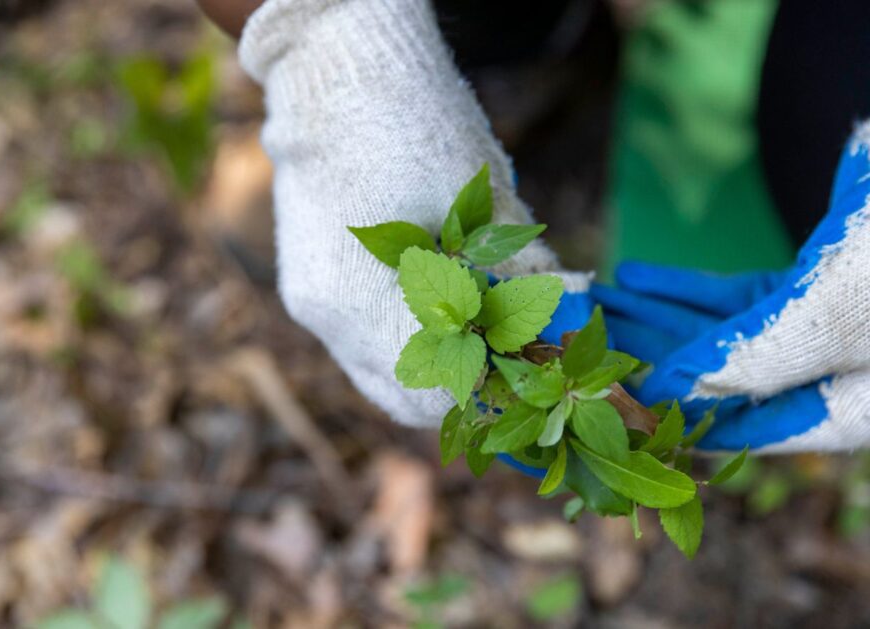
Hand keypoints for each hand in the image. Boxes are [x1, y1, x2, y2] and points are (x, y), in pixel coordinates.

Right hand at [239, 0, 592, 427]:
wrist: (336, 73)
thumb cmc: (417, 127)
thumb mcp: (485, 202)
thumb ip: (523, 272)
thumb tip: (567, 313)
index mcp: (367, 303)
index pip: (440, 389)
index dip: (494, 384)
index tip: (534, 357)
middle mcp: (329, 320)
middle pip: (403, 397)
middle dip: (462, 385)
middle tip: (509, 350)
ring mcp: (311, 305)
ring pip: (377, 372)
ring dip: (430, 362)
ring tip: (477, 320)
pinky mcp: (305, 286)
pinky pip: (357, 341)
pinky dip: (400, 336)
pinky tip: (434, 295)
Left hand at [592, 122, 869, 451]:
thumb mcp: (840, 305)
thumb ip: (761, 353)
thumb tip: (673, 390)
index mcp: (858, 403)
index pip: (749, 427)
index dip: (674, 415)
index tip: (604, 398)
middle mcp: (840, 376)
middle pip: (722, 377)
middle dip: (643, 355)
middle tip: (571, 334)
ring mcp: (826, 329)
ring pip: (723, 332)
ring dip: (652, 315)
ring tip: (587, 301)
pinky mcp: (816, 283)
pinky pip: (738, 297)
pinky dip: (686, 286)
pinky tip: (632, 276)